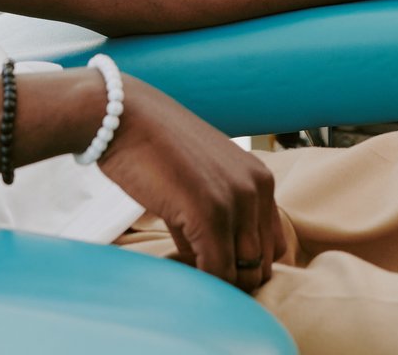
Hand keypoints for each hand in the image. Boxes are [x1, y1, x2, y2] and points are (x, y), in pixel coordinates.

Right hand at [95, 76, 287, 291]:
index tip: (209, 263)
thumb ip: (219, 215)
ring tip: (181, 264)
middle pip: (260, 264)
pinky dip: (200, 281)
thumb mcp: (203, 178)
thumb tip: (215, 264)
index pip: (272, 246)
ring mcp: (235, 202)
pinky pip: (217, 271)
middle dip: (230, 277)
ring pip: (242, 273)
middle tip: (193, 269)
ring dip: (215, 281)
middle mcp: (257, 190)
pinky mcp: (209, 215)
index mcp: (261, 180)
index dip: (243, 264)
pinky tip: (173, 261)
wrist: (124, 116)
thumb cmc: (155, 148)